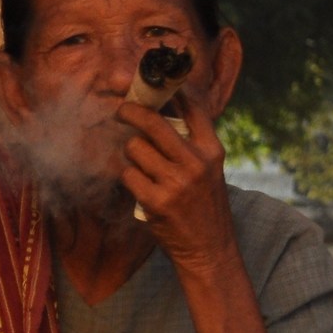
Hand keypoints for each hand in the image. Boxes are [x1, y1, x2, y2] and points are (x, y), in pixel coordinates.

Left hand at [118, 89, 236, 277]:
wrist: (210, 250)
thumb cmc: (205, 207)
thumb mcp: (210, 170)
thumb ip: (191, 143)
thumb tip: (159, 112)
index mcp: (212, 150)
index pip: (190, 107)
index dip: (168, 90)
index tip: (150, 82)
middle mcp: (196, 162)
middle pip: (153, 122)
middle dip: (131, 112)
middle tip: (121, 110)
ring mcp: (176, 182)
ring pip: (135, 148)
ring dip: (131, 155)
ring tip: (141, 168)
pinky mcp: (157, 201)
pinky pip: (128, 175)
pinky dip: (128, 178)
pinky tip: (140, 188)